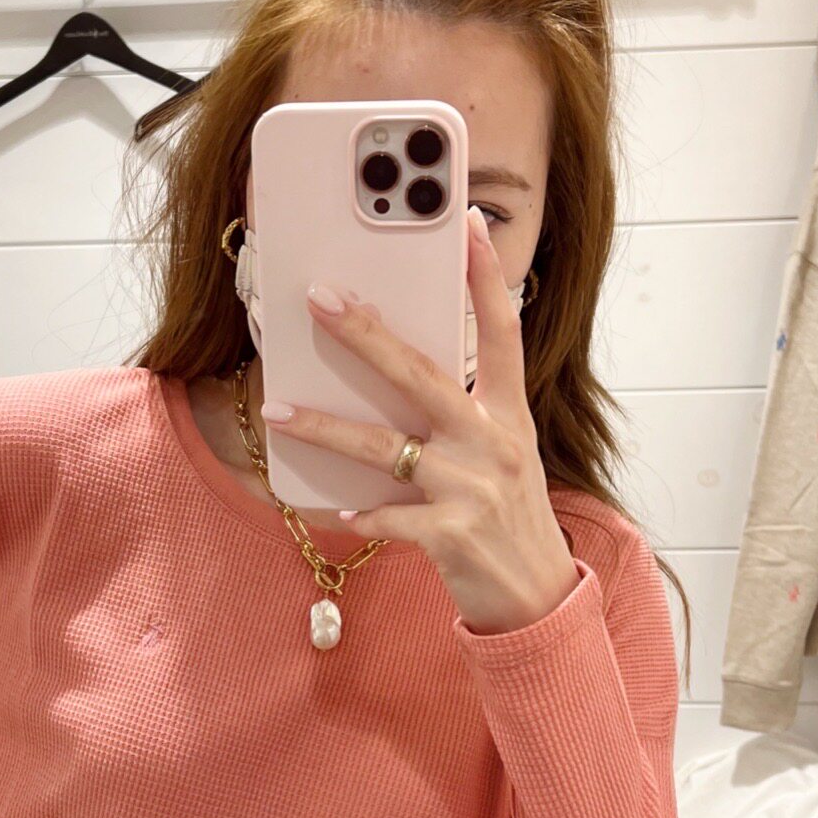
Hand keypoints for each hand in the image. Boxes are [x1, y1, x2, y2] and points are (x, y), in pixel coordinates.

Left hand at [258, 206, 579, 636]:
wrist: (536, 595)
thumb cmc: (508, 513)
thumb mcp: (501, 450)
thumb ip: (461, 408)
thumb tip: (393, 365)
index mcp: (509, 412)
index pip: (502, 330)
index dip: (485, 276)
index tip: (466, 222)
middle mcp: (494, 442)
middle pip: (422, 374)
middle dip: (367, 333)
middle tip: (321, 296)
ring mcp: (474, 488)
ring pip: (386, 446)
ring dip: (327, 427)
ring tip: (281, 410)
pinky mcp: (453, 536)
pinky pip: (388, 517)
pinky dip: (359, 513)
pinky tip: (334, 508)